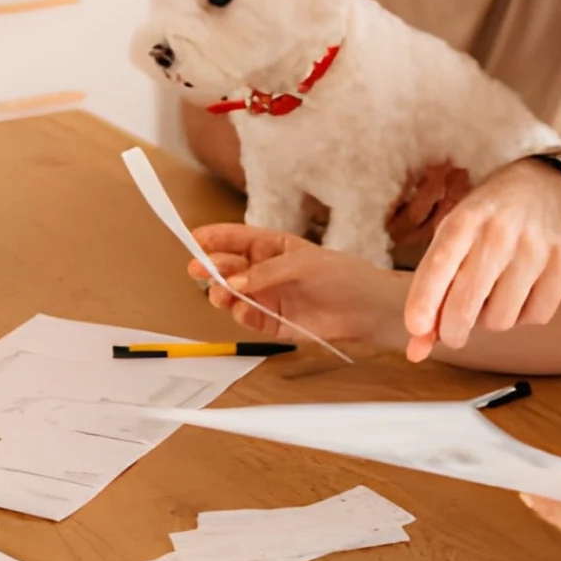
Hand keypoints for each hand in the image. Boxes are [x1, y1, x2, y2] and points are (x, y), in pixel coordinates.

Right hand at [187, 224, 406, 346]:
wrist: (367, 309)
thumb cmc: (341, 275)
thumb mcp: (302, 264)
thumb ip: (266, 273)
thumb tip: (234, 282)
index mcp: (274, 247)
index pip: (239, 239)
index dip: (216, 238)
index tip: (194, 238)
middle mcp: (267, 272)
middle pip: (231, 268)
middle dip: (212, 267)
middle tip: (197, 269)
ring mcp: (270, 297)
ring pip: (235, 295)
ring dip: (223, 293)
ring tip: (219, 295)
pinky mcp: (276, 323)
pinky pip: (251, 318)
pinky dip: (242, 315)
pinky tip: (241, 310)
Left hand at [401, 159, 560, 361]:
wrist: (540, 189)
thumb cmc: (484, 224)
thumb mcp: (450, 241)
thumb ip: (431, 292)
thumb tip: (416, 351)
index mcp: (465, 220)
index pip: (440, 264)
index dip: (425, 301)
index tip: (415, 329)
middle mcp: (500, 231)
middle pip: (468, 301)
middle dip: (453, 329)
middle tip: (452, 332)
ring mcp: (535, 247)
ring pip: (501, 318)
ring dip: (490, 319)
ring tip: (492, 296)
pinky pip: (536, 317)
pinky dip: (523, 316)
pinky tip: (520, 294)